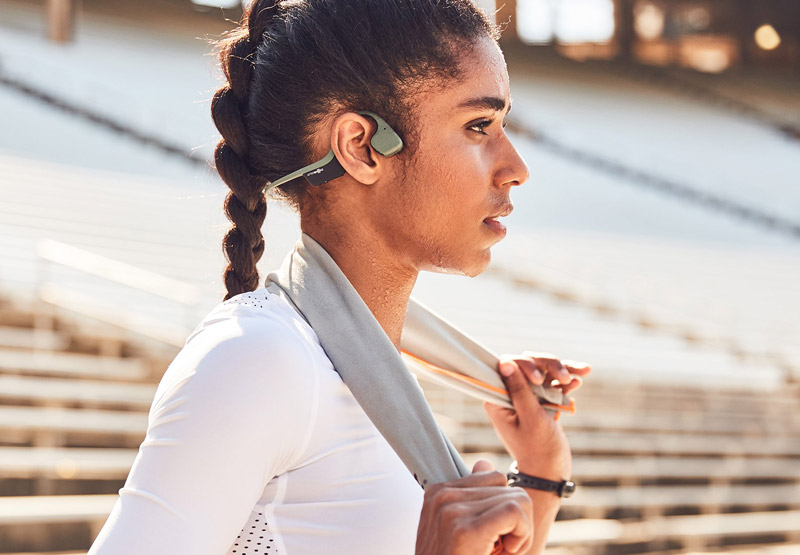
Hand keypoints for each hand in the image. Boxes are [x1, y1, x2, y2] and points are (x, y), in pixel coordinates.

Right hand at [415, 460, 533, 554]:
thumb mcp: (462, 530)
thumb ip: (473, 497)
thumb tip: (484, 463)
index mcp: (437, 493)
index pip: (493, 477)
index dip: (502, 509)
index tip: (490, 537)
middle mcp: (441, 496)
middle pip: (508, 487)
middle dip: (513, 522)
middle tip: (496, 550)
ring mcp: (450, 510)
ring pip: (517, 499)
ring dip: (518, 533)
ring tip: (494, 553)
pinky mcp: (464, 529)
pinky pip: (516, 511)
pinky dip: (522, 536)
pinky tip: (504, 554)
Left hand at [483, 353, 590, 478]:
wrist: (552, 473)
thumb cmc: (539, 450)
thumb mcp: (531, 418)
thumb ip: (520, 390)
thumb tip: (505, 362)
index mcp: (498, 399)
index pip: (508, 366)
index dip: (525, 365)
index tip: (538, 378)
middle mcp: (510, 395)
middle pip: (528, 364)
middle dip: (548, 366)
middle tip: (564, 378)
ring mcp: (527, 398)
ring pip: (544, 372)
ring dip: (562, 370)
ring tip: (581, 373)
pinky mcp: (542, 403)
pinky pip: (553, 384)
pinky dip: (567, 381)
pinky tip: (578, 380)